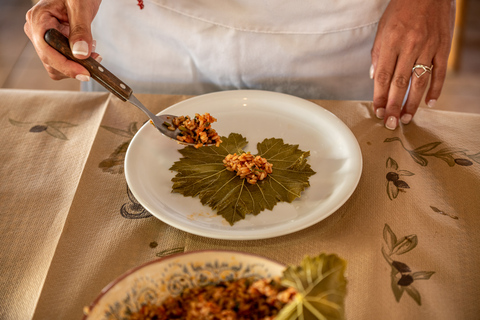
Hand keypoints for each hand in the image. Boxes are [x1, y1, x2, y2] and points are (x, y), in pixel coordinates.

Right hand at [24, 0, 101, 81]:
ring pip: (56, 66)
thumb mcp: (81, 7)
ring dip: (76, 65)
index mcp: (38, 19)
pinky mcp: (53, 43)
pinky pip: (62, 60)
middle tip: (95, 60)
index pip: (47, 52)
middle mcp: (37, 30)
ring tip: (92, 52)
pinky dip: (76, 62)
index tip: (85, 73)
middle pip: (51, 63)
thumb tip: (80, 54)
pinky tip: (87, 51)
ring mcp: (43, 38)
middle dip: (74, 66)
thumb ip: (80, 30)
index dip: (66, 66)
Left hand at [371, 0, 455, 129]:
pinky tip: (430, 103)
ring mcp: (428, 47)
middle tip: (391, 122)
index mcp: (391, 42)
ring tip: (407, 118)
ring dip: (412, 103)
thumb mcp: (383, 29)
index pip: (383, 76)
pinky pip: (440, 72)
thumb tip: (374, 78)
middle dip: (394, 106)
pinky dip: (435, 89)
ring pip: (420, 81)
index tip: (378, 111)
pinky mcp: (444, 47)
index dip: (380, 96)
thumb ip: (378, 54)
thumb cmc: (401, 9)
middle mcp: (410, 46)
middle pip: (400, 83)